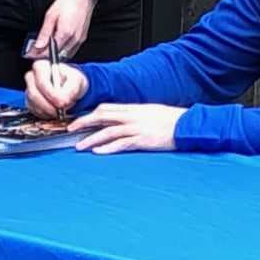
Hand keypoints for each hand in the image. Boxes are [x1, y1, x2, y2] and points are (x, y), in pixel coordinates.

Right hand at [25, 59, 88, 118]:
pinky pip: (35, 112)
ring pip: (34, 105)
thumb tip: (63, 100)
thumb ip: (71, 89)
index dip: (51, 94)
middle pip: (34, 94)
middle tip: (62, 110)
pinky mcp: (30, 103)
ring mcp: (29, 90)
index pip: (41, 82)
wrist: (70, 89)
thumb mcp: (77, 80)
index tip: (61, 102)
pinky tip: (55, 112)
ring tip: (61, 110)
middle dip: (49, 106)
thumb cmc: (71, 81)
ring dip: (49, 111)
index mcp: (41, 66)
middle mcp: (32, 77)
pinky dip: (47, 115)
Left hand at [26, 0, 95, 59]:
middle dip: (45, 55)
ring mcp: (79, 39)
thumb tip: (38, 45)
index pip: (49, 51)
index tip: (31, 53)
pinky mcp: (82, 38)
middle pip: (57, 54)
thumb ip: (45, 32)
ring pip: (65, 55)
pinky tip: (58, 47)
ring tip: (45, 49)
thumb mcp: (51, 15)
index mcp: (64, 34)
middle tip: (36, 51)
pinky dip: (63, 52)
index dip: (38, 54)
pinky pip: (72, 50)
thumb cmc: (69, 1)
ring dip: (55, 54)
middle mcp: (73, 39)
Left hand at [71, 103, 186, 154]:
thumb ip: (135, 116)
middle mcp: (133, 116)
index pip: (106, 108)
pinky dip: (108, 148)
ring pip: (108, 131)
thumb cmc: (172, 121)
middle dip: (84, 122)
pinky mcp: (143, 140)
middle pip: (102, 116)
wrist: (188, 125)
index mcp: (134, 108)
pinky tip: (98, 152)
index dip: (90, 114)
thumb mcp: (151, 113)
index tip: (78, 120)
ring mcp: (137, 128)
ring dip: (92, 139)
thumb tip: (121, 122)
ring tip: (79, 146)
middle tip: (71, 130)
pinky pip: (121, 143)